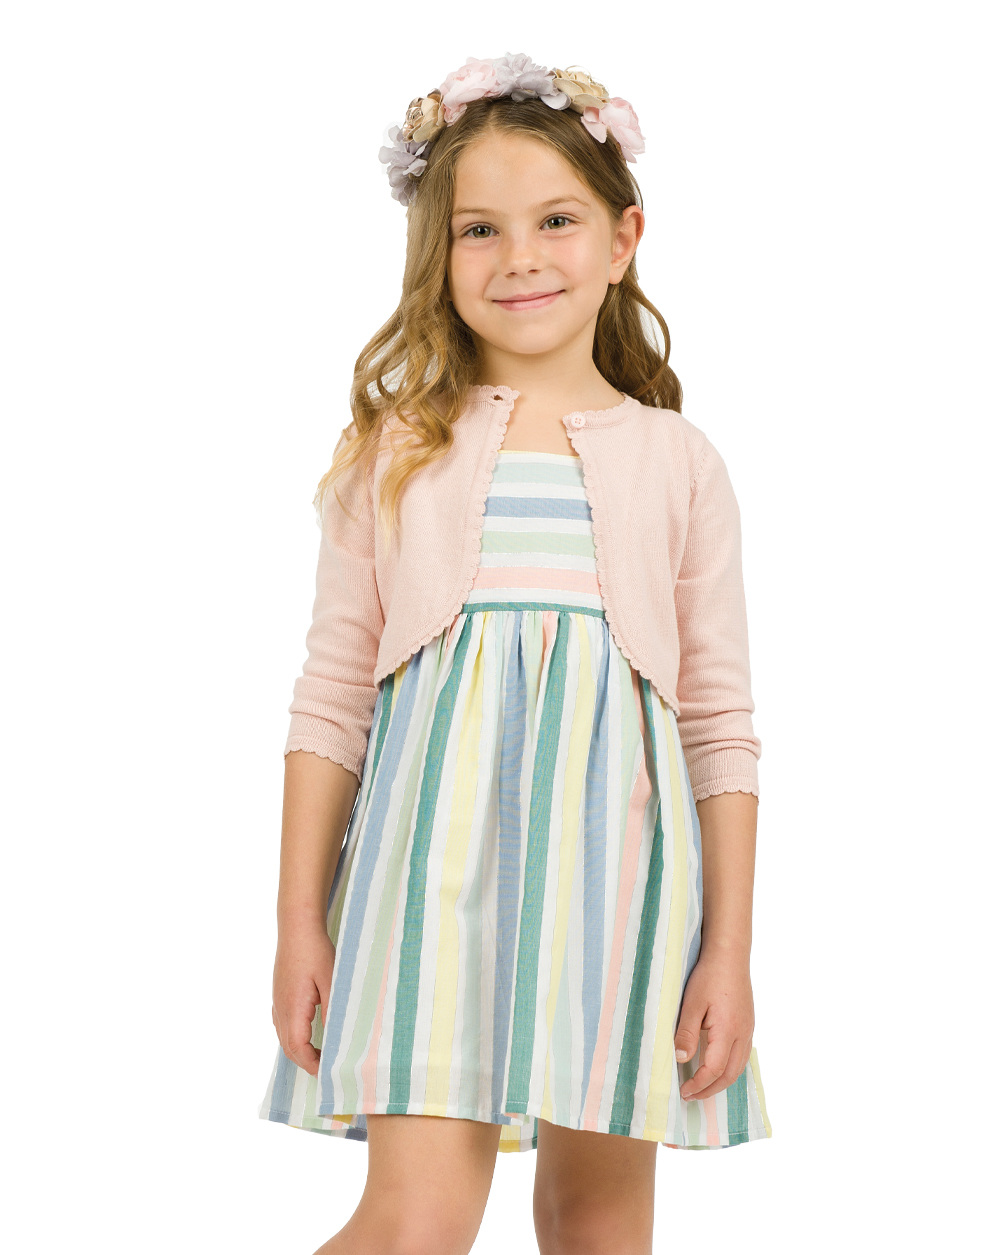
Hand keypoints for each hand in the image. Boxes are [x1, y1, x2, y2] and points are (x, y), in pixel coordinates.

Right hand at [271, 923, 335, 1076]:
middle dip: (306, 1062)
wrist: (297, 927)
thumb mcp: (331, 982)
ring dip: (300, 1051)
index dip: (312, 1064)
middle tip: (327, 1070)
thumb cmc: (315, 952)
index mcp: (293, 1009)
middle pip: (289, 1047)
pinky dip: (294, 1037)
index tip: (328, 1073)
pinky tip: (308, 1034)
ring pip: (284, 1037)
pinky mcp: (279, 994)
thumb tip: (336, 1039)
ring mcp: (277, 1001)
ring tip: (321, 1055)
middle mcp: (281, 1009)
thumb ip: (332, 1011)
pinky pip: (283, 1024)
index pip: (298, 1049)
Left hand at [673, 949, 754, 1101]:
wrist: (730, 955)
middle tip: (690, 1095)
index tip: (683, 1090)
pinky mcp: (748, 1024)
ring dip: (721, 1081)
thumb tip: (681, 1060)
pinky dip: (729, 1068)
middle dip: (710, 1090)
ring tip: (702, 1086)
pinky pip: (742, 1055)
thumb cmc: (709, 976)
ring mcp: (748, 1029)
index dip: (699, 1084)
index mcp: (728, 1031)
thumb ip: (686, 1033)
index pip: (714, 1070)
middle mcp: (743, 1034)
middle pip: (730, 1075)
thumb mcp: (692, 1003)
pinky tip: (717, 1066)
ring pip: (739, 1067)